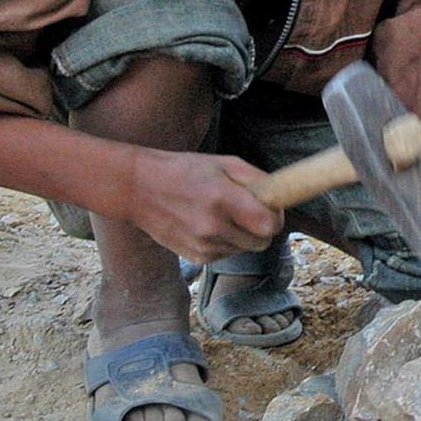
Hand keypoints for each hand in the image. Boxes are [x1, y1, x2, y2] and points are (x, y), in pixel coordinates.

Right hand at [124, 148, 281, 264]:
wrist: (138, 188)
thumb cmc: (184, 170)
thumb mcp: (225, 163)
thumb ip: (258, 181)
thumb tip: (281, 197)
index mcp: (223, 200)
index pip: (269, 225)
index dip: (275, 217)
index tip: (270, 208)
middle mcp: (213, 228)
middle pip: (261, 242)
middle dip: (262, 228)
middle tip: (249, 211)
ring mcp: (202, 247)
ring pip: (244, 249)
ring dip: (242, 235)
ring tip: (222, 214)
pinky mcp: (195, 258)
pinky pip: (226, 255)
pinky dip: (226, 243)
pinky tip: (209, 225)